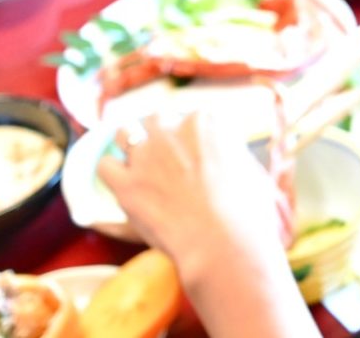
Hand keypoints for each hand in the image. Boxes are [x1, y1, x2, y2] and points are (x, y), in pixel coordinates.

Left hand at [98, 110, 288, 264]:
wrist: (223, 243)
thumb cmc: (247, 213)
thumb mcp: (254, 173)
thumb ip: (237, 157)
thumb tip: (233, 157)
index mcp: (205, 123)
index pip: (194, 116)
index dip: (194, 136)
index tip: (197, 154)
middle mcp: (172, 130)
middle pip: (156, 118)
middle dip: (160, 134)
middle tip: (167, 159)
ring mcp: (145, 156)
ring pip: (124, 133)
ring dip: (130, 145)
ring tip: (138, 166)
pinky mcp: (125, 184)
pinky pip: (104, 166)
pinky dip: (112, 172)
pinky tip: (122, 183)